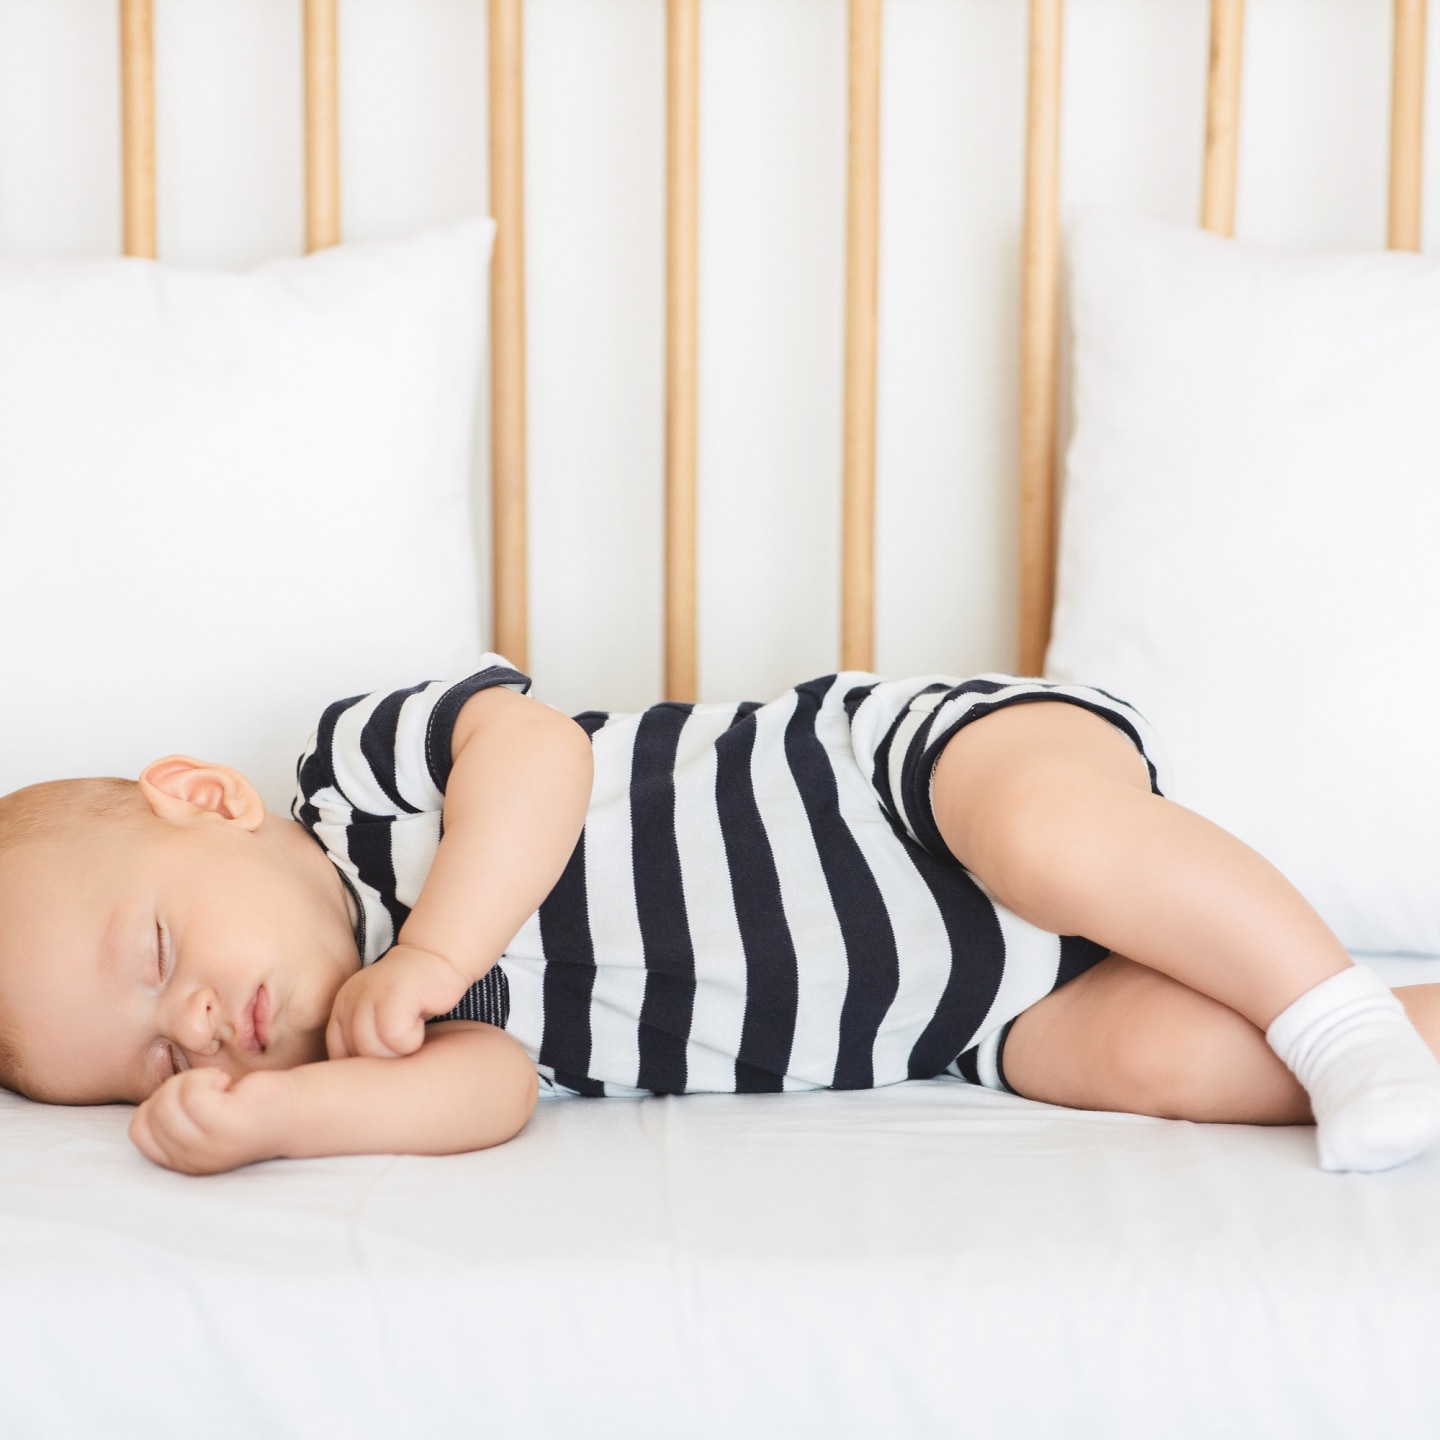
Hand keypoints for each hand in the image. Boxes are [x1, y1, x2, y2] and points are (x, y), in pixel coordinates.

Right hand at [129, 1067, 293, 1175]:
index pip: (138, 1131)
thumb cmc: (246, 1104)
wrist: (296, 1108)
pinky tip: (227, 1083)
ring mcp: (209, 1147)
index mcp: (181, 1160)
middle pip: (151, 1114)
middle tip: (207, 1086)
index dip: (157, 1102)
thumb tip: (149, 1100)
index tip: (190, 1096)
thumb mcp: (200, 1117)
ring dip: (190, 1080)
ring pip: (168, 1102)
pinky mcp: (228, 1127)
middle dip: (173, 1087)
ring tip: (218, 1085)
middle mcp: (192, 1160)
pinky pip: (192, 1094)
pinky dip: (205, 1077)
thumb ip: (173, 1116)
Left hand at [325, 943, 472, 1060]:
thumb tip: (352, 1096)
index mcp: (339, 1013)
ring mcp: (368, 993)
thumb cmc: (414, 1002)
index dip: (367, 1069)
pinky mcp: (393, 989)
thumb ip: (362, 1048)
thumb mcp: (378, 1027)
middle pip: (355, 1061)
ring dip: (401, 1053)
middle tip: (405, 1042)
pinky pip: (395, 1037)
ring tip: (413, 1033)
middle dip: (386, 1063)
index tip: (390, 1055)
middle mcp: (347, 1001)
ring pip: (373, 1051)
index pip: (338, 1062)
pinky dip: (413, 1039)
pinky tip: (420, 1022)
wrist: (438, 958)